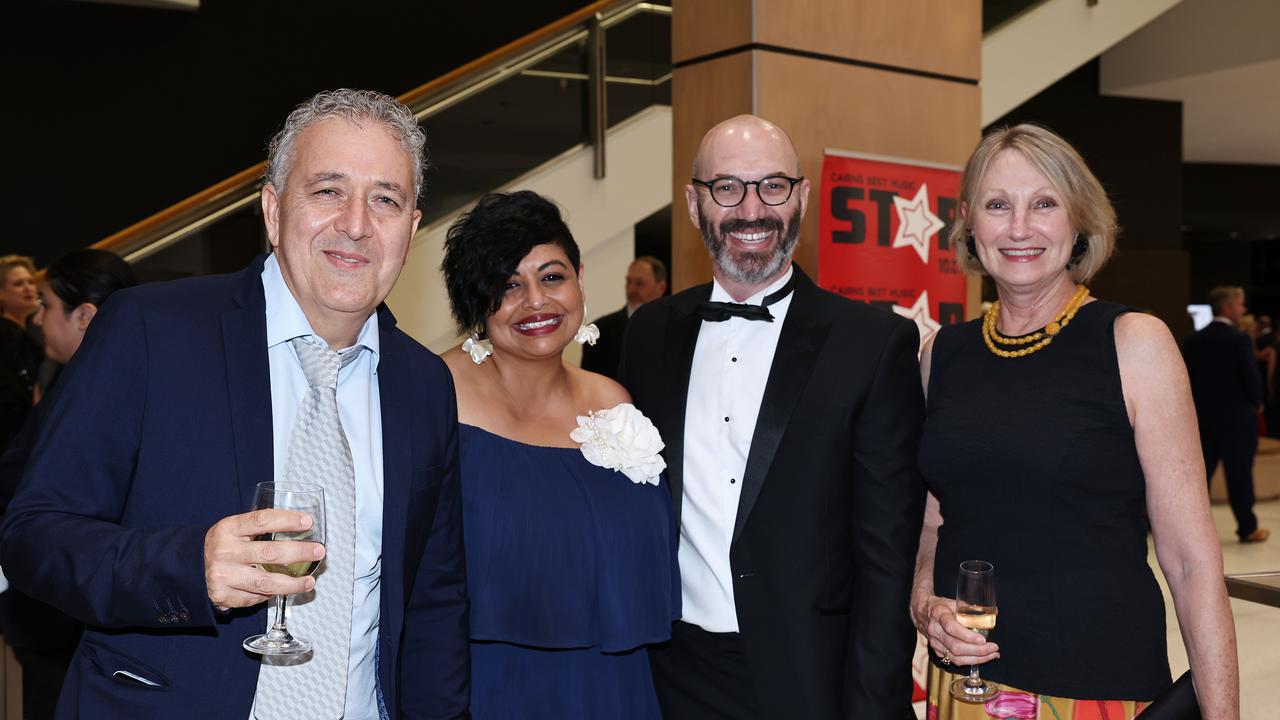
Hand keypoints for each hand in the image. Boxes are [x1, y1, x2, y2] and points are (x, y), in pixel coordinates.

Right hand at [203, 509, 324, 609]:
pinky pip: (254, 597)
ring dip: (292, 584)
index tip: (308, 522)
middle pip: (270, 552)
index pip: (261, 520)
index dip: (287, 520)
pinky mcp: (222, 595)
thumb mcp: (234, 529)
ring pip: (266, 583)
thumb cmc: (224, 546)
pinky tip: (279, 591)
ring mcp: (223, 575)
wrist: (189, 568)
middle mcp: (225, 551)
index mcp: (228, 528)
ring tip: (309, 582)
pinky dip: (269, 595)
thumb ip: (259, 528)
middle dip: (299, 552)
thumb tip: (301, 528)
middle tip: (319, 552)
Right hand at [914, 593, 999, 666]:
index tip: (983, 639)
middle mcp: (935, 630)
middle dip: (977, 650)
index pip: (951, 627)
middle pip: (955, 646)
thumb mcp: (954, 602)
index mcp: (939, 614)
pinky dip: (969, 661)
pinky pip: (953, 660)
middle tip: (993, 648)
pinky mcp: (936, 651)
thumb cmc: (941, 606)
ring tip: (992, 655)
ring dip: (976, 658)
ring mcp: (934, 642)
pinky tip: (981, 658)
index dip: (967, 636)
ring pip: (955, 657)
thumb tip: (994, 612)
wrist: (922, 612)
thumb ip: (972, 608)